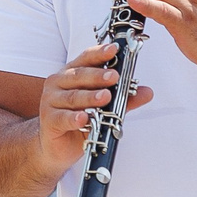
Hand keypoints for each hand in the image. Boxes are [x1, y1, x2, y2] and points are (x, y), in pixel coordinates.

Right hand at [38, 41, 154, 172]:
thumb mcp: (105, 107)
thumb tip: (147, 92)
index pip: (86, 58)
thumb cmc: (81, 120)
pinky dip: (73, 118)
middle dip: (98, 76)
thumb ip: (124, 98)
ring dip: (90, 97)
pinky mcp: (49, 120)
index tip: (114, 49)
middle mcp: (59, 83)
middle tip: (114, 76)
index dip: (99, 53)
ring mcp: (51, 101)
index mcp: (72, 73)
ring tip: (105, 98)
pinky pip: (62, 118)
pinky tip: (83, 118)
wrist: (57, 146)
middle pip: (79, 76)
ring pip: (72, 97)